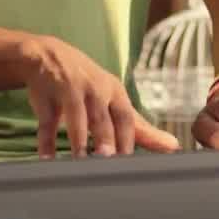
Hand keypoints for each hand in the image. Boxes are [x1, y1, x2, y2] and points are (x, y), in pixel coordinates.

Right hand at [18, 36, 180, 157]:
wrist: (47, 55)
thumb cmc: (88, 85)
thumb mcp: (114, 101)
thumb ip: (139, 128)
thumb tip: (172, 147)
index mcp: (114, 91)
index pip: (126, 117)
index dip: (127, 139)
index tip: (128, 164)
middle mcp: (95, 87)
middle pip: (102, 116)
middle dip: (104, 138)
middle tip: (106, 161)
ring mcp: (69, 88)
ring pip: (76, 115)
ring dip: (78, 138)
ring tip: (79, 161)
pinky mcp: (45, 93)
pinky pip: (46, 119)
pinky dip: (46, 139)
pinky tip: (47, 157)